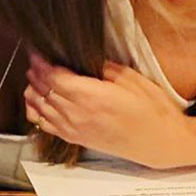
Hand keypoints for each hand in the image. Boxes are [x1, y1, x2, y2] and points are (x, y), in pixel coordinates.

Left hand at [24, 52, 195, 168]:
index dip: (41, 62)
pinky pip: (45, 125)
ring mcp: (74, 128)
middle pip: (43, 89)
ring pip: (39, 107)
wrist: (162, 144)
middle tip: (36, 60)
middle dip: (36, 72)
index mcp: (90, 96)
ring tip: (35, 77)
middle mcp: (76, 113)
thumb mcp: (132, 79)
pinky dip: (36, 112)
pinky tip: (37, 101)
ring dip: (33, 90)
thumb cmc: (152, 110)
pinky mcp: (76, 139)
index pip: (53, 76)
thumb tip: (85, 58)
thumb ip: (103, 67)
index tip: (37, 51)